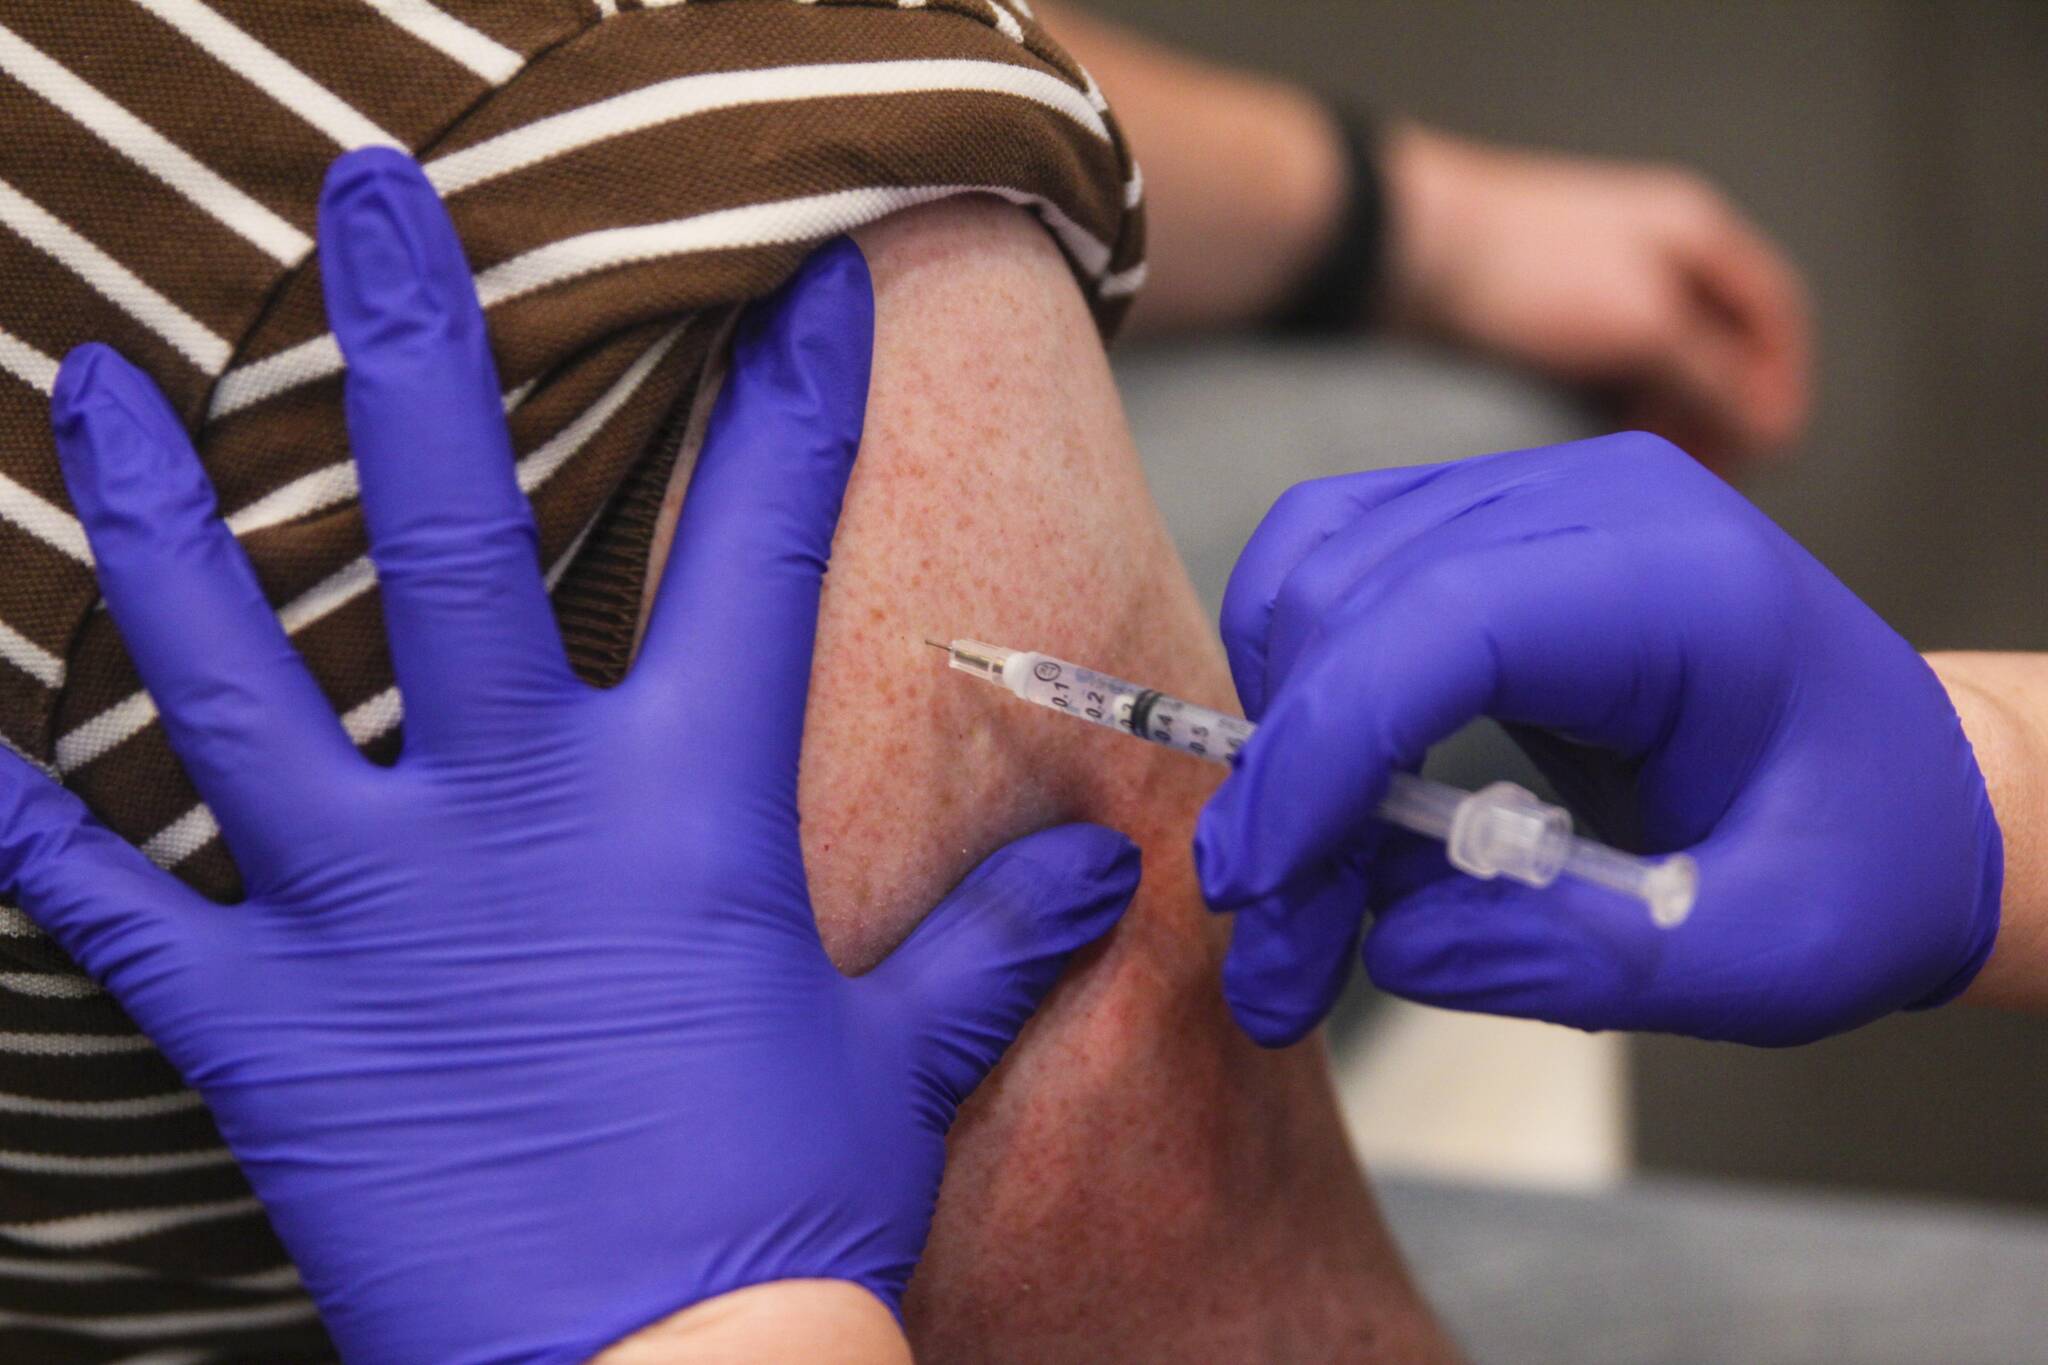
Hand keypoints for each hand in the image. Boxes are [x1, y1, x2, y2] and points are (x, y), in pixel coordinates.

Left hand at [7, 149, 1138, 1364]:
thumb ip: (991, 937)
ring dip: (162, 524)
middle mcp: (512, 819)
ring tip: (105, 386)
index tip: (804, 279)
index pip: (760, 552)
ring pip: (229, 678)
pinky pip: (117, 913)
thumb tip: (1102, 863)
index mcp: (688, 808)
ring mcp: (366, 914)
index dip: (796, 403)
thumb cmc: (782, 1213)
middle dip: (407, 349)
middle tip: (367, 202)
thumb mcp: (896, 1056)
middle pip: (443, 535)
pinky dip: (42, 833)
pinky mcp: (264, 1028)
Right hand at [1195, 433, 1999, 1047]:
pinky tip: (1331, 775)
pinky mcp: (1491, 520)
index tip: (1263, 883)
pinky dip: (1298, 674)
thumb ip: (1578, 958)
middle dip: (1286, 780)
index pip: (1450, 621)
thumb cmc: (1866, 863)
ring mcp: (1536, 492)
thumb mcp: (1767, 957)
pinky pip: (1334, 561)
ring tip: (1309, 874)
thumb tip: (1389, 943)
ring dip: (1280, 728)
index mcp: (1688, 587)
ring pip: (1318, 567)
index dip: (1327, 748)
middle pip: (1357, 596)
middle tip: (1282, 947)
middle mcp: (1599, 501)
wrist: (1915, 792)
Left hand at [1386, 126, 1811, 467]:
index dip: (1781, 387)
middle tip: (1706, 479)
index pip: (1775, 316)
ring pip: (1658, 365)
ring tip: (1652, 477)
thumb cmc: (1524, 274)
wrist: (1397, 251)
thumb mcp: (1644, 327)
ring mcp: (1595, 284)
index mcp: (1696, 234)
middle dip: (1721, 413)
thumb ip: (1715, 379)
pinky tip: (1599, 453)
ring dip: (1666, 420)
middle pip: (1718, 345)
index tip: (1767, 456)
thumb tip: (1774, 430)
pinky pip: (1601, 375)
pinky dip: (1615, 414)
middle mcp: (1653, 253)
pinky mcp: (1540, 320)